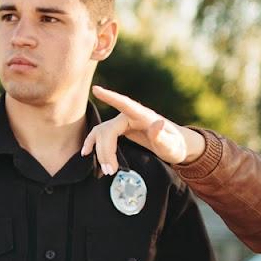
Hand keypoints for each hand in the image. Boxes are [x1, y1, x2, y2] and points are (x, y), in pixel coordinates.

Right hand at [82, 85, 205, 171]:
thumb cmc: (174, 145)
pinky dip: (93, 143)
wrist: (173, 146)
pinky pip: (101, 134)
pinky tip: (86, 152)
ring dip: (100, 151)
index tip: (96, 90)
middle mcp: (130, 116)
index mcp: (143, 115)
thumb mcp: (172, 145)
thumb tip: (158, 123)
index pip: (124, 103)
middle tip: (111, 171)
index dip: (110, 97)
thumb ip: (163, 136)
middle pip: (108, 130)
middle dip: (105, 151)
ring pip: (102, 133)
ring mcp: (123, 122)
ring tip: (107, 170)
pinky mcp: (119, 130)